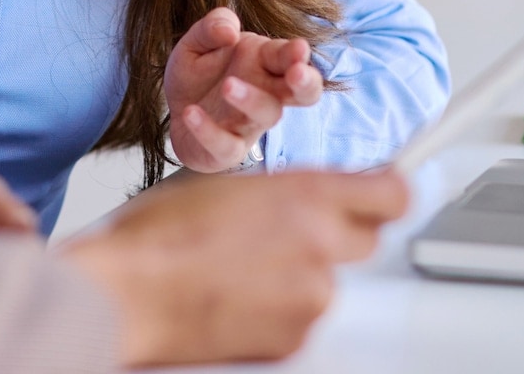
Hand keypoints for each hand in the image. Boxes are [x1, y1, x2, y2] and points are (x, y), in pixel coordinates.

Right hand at [60, 170, 407, 366]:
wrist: (130, 294)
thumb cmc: (161, 236)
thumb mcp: (230, 184)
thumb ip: (290, 190)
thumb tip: (319, 196)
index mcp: (307, 195)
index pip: (392, 194)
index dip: (390, 191)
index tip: (384, 191)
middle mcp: (321, 245)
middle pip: (367, 239)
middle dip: (339, 233)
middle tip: (291, 232)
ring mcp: (311, 297)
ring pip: (329, 281)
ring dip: (301, 274)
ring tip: (242, 269)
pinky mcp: (294, 339)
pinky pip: (303, 318)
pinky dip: (280, 310)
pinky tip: (237, 297)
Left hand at [164, 7, 322, 171]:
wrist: (173, 111)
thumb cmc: (197, 74)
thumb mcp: (196, 42)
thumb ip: (211, 27)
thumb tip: (229, 31)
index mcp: (263, 62)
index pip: (289, 56)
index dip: (297, 54)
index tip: (299, 48)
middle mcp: (265, 93)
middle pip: (303, 92)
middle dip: (306, 83)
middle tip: (298, 74)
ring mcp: (249, 123)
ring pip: (267, 115)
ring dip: (252, 100)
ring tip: (227, 85)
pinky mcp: (228, 150)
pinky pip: (226, 144)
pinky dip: (208, 130)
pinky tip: (191, 112)